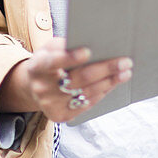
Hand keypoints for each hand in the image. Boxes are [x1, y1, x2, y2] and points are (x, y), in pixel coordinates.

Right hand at [0, 38, 132, 122]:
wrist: (33, 87)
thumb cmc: (47, 61)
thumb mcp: (49, 49)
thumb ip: (64, 45)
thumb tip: (92, 41)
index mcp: (37, 67)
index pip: (54, 61)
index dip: (70, 58)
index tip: (88, 51)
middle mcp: (42, 88)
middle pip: (78, 79)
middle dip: (104, 69)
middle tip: (125, 62)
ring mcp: (51, 104)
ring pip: (86, 93)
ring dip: (109, 82)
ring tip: (125, 72)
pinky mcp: (61, 116)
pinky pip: (86, 104)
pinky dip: (101, 93)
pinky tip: (112, 84)